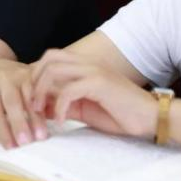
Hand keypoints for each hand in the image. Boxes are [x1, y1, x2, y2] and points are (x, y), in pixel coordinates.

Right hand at [0, 58, 45, 148]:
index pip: (30, 96)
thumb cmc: (16, 82)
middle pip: (11, 101)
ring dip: (2, 129)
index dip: (36, 117)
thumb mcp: (31, 83)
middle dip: (19, 123)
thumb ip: (45, 97)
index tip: (42, 136)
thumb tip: (61, 116)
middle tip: (26, 143)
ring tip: (10, 146)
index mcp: (22, 75)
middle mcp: (4, 78)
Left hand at [30, 49, 156, 138]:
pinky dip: (60, 107)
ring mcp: (94, 71)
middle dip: (34, 80)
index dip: (36, 77)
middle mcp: (88, 63)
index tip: (30, 100)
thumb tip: (40, 108)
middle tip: (31, 104)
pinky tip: (61, 122)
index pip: (50, 59)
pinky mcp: (100, 83)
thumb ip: (64, 104)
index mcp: (84, 66)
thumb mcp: (85, 109)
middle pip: (49, 59)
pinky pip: (69, 91)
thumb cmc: (120, 114)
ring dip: (42, 92)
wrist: (150, 118)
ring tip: (41, 112)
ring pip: (54, 70)